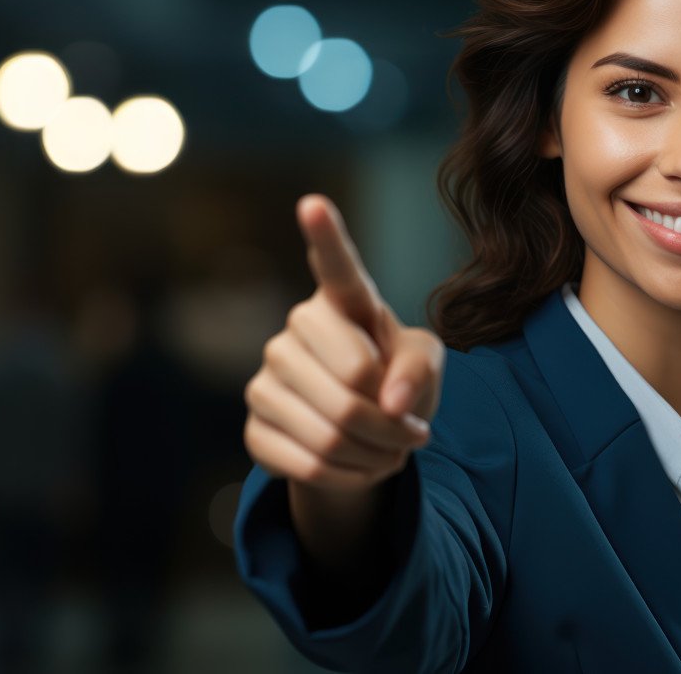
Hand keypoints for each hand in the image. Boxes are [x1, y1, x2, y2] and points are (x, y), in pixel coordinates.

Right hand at [243, 194, 442, 493]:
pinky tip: (362, 467)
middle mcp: (294, 332)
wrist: (364, 430)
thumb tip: (391, 404)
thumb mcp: (425, 362)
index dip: (325, 236)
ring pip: (330, 432)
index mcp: (340, 302)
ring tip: (391, 452)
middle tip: (413, 434)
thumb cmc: (397, 378)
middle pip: (352, 384)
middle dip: (394, 423)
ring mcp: (266, 378)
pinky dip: (351, 478)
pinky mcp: (255, 427)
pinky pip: (308, 465)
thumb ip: (420, 369)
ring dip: (377, 455)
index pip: (334, 266)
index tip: (313, 203)